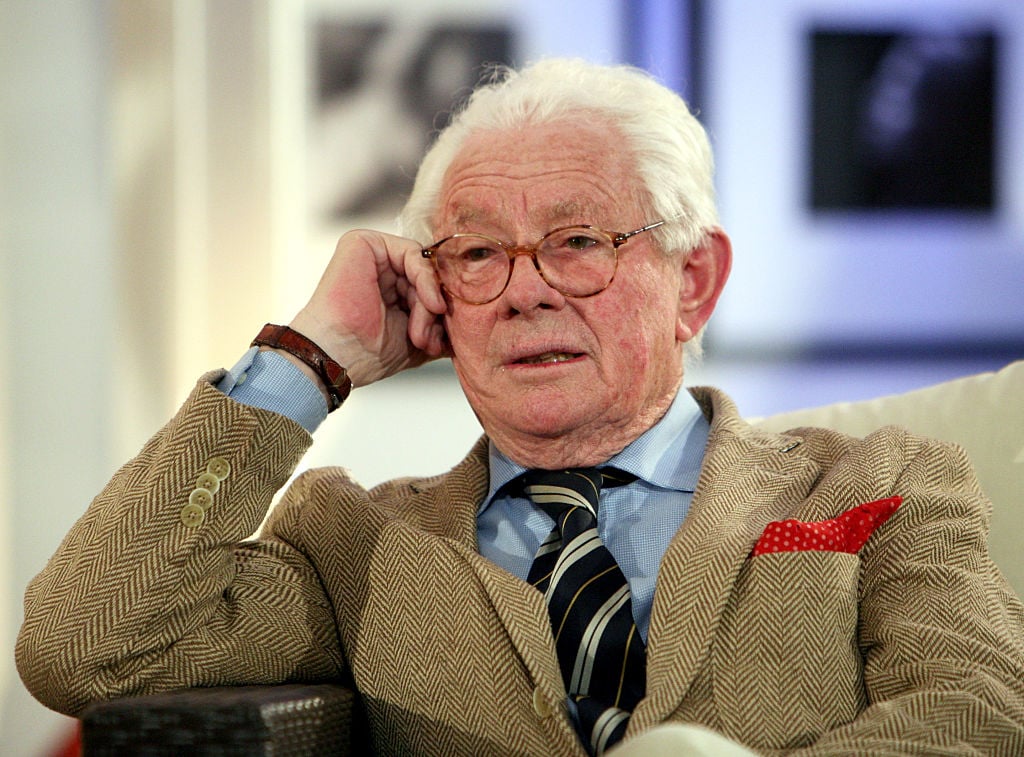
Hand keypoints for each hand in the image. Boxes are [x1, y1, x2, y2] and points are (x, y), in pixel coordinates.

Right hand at [288, 229, 448, 386]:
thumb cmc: (369, 353)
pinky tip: (430, 305)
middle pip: (430, 275)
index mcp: (391, 287)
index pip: (432, 285)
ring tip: (420, 334)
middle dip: (436, 311)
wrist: (338, 357)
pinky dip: (426, 279)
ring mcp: (373, 253)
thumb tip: (472, 320)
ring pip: (424, 266)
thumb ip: (441, 322)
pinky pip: (413, 252)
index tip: (445, 339)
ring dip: (430, 301)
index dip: (443, 309)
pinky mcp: (363, 242)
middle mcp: (383, 268)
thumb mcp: (420, 337)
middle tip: (431, 340)